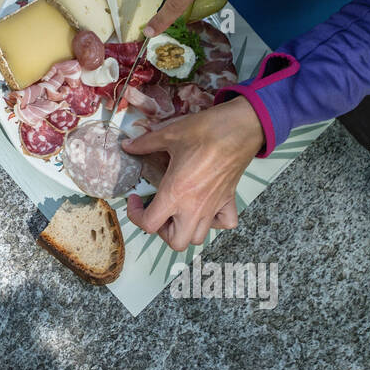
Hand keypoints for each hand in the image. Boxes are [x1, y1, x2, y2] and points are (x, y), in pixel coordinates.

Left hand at [122, 96, 264, 250]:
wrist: (240, 128)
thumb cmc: (206, 131)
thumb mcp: (169, 134)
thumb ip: (145, 144)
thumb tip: (129, 146)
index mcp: (175, 193)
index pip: (149, 224)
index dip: (135, 215)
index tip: (136, 199)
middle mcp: (194, 207)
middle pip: (175, 242)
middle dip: (161, 231)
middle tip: (157, 210)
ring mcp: (213, 207)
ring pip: (198, 238)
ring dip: (184, 230)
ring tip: (177, 211)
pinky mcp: (229, 201)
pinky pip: (224, 223)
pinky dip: (215, 222)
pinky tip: (206, 208)